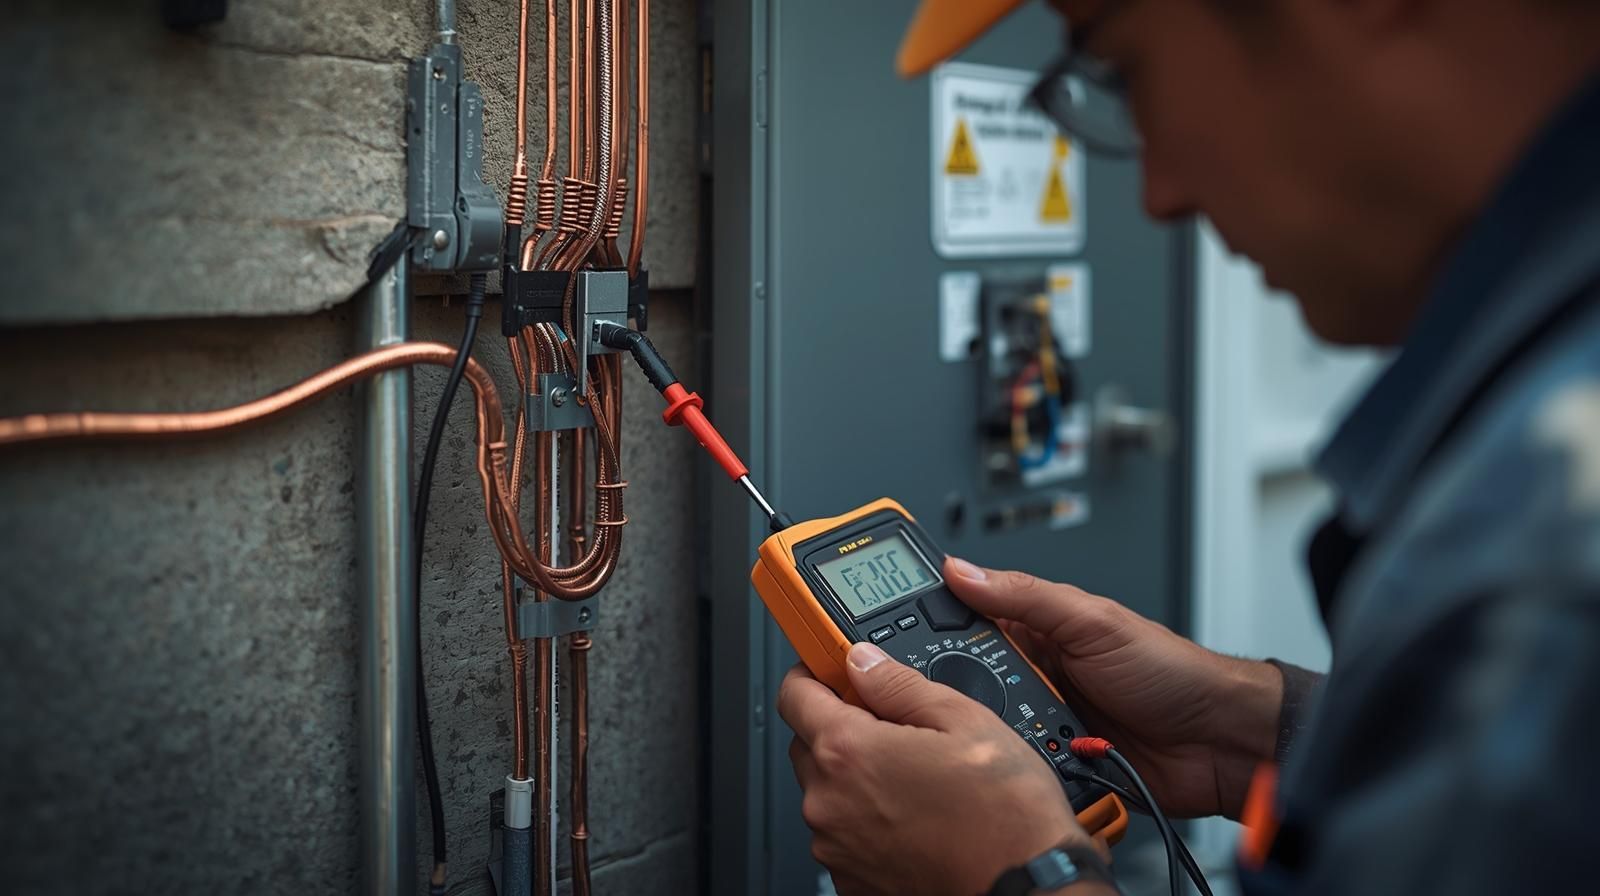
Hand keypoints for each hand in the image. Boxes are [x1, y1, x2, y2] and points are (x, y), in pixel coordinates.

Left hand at [778, 643, 1101, 895]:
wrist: (1028, 888)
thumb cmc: (1005, 816)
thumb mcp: (965, 720)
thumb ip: (900, 684)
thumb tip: (865, 662)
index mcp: (849, 753)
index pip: (794, 695)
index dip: (813, 673)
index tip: (831, 670)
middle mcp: (829, 804)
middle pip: (808, 744)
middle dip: (840, 727)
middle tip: (891, 726)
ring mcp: (837, 848)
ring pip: (826, 792)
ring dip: (854, 778)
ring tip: (915, 778)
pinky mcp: (852, 881)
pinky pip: (843, 835)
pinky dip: (865, 820)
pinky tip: (913, 816)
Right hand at [945, 557, 1281, 818]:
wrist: (1219, 742)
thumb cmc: (1171, 671)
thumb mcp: (1092, 621)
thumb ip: (1025, 595)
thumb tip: (961, 570)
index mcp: (1037, 631)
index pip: (967, 622)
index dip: (933, 625)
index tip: (901, 631)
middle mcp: (1034, 676)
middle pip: (966, 683)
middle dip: (963, 690)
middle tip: (972, 689)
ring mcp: (1043, 722)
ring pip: (987, 729)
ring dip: (996, 732)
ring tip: (1015, 727)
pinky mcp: (1054, 764)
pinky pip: (1017, 767)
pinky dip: (1019, 767)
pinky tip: (1023, 764)